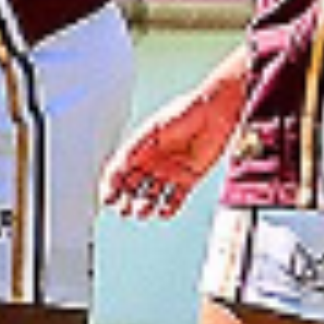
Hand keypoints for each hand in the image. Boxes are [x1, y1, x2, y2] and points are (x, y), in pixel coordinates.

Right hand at [102, 89, 235, 218]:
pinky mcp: (188, 179)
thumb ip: (136, 147)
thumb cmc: (184, 112)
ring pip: (152, 196)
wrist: (214, 113)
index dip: (111, 186)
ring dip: (145, 206)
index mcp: (140, 148)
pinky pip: (175, 199)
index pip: (119, 171)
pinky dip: (169, 208)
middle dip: (126, 200)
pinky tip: (164, 212)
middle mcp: (153, 162)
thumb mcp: (154, 129)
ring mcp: (169, 171)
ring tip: (143, 211)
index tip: (108, 197)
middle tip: (124, 210)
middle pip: (133, 187)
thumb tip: (120, 165)